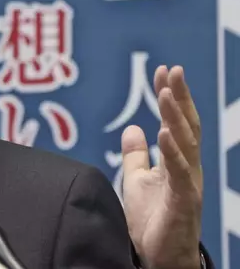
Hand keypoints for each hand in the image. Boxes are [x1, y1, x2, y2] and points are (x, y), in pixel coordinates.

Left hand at [121, 65, 202, 268]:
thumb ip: (136, 155)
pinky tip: (164, 133)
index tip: (163, 71)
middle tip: (172, 71)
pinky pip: (180, 174)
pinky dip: (173, 152)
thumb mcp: (136, 180)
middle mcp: (188, 168)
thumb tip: (133, 128)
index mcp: (177, 161)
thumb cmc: (151, 220)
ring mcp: (188, 184)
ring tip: (166, 93)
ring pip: (186, 145)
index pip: (177, 121)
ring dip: (175, 117)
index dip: (171, 96)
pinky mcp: (183, 202)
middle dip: (179, 97)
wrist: (157, 257)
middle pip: (186, 126)